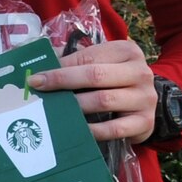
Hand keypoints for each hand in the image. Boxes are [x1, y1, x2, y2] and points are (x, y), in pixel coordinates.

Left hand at [28, 38, 157, 142]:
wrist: (144, 103)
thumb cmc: (113, 80)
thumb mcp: (100, 64)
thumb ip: (74, 63)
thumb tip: (38, 70)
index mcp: (127, 51)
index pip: (88, 58)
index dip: (60, 68)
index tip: (35, 78)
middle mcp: (140, 72)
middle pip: (96, 75)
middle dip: (63, 82)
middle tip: (39, 91)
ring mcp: (146, 98)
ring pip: (104, 100)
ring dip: (75, 107)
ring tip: (55, 110)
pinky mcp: (146, 122)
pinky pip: (114, 128)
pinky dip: (93, 130)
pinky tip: (77, 130)